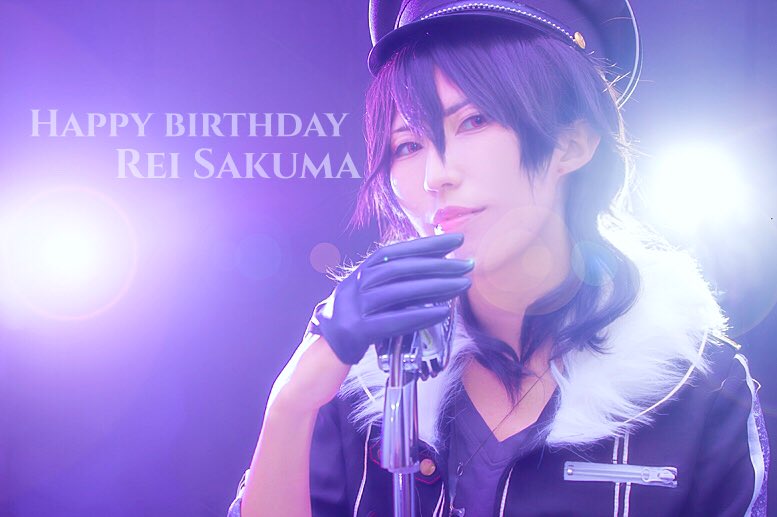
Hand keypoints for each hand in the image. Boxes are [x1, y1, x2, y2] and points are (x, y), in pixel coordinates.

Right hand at [311, 233, 473, 364]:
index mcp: (357, 275)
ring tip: (462, 285)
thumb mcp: (365, 303)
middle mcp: (352, 287)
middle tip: (466, 263)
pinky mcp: (355, 333)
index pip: (394, 253)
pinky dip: (420, 315)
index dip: (424, 244)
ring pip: (398, 291)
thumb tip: (430, 275)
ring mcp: (352, 309)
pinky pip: (393, 321)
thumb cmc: (350, 331)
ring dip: (434, 286)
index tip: (455, 240)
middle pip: (399, 269)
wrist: (315, 363)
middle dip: (436, 264)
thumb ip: (388, 289)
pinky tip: (443, 312)